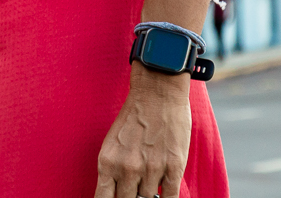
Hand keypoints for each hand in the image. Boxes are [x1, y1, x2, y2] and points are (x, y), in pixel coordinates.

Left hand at [94, 66, 191, 197]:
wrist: (157, 93)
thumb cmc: (133, 118)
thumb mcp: (112, 144)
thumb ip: (113, 171)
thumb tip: (116, 194)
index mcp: (107, 162)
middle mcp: (127, 168)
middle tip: (134, 192)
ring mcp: (151, 169)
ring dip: (149, 197)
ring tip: (149, 185)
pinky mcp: (173, 167)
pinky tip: (164, 195)